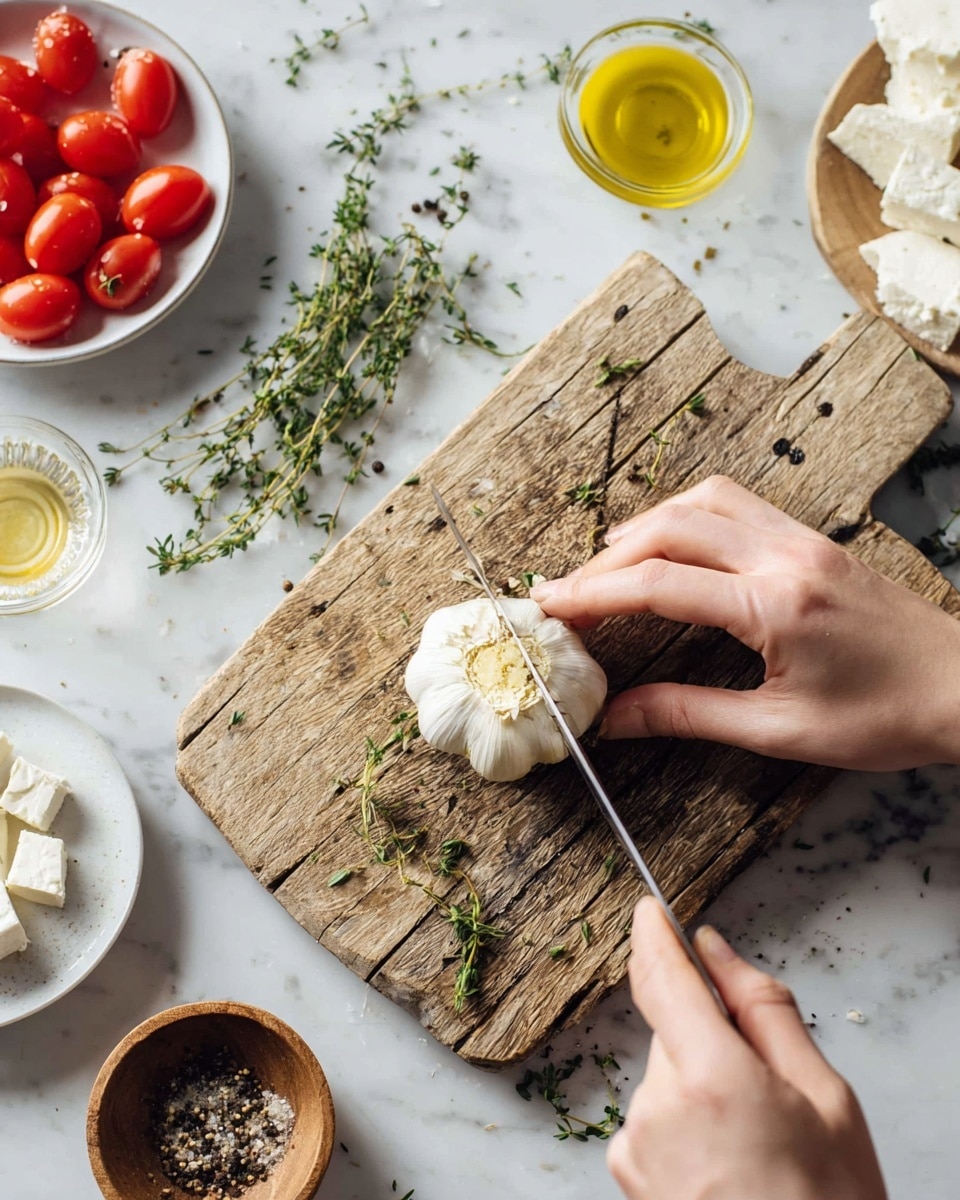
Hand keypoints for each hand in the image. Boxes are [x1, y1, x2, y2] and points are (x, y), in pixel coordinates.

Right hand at [532, 475, 959, 769]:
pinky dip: (688, 515)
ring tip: (607, 562)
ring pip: (703, 500)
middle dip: (605, 559)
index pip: (659, 584)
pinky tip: (673, 542)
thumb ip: (690, 714)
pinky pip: (737, 503)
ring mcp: (802, 540)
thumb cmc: (886, 716)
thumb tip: (619, 717)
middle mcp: (785, 556)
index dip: (592, 595)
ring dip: (646, 525)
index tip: (549, 608)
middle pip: (670, 527)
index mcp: (774, 605)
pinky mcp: (813, 539)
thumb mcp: (780, 730)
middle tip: (564, 593)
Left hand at [607, 897, 886, 1199]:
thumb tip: (716, 951)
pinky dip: (683, 1123)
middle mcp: (656, 1106)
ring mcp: (635, 1145)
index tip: (647, 907)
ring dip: (698, 1086)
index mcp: (709, 1076)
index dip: (653, 934)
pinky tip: (727, 1166)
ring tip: (753, 1145)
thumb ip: (763, 1008)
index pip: (662, 977)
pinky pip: (653, 1118)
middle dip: (708, 1038)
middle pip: (671, 1032)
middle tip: (765, 1090)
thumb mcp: (825, 1098)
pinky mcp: (627, 1173)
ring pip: (665, 1076)